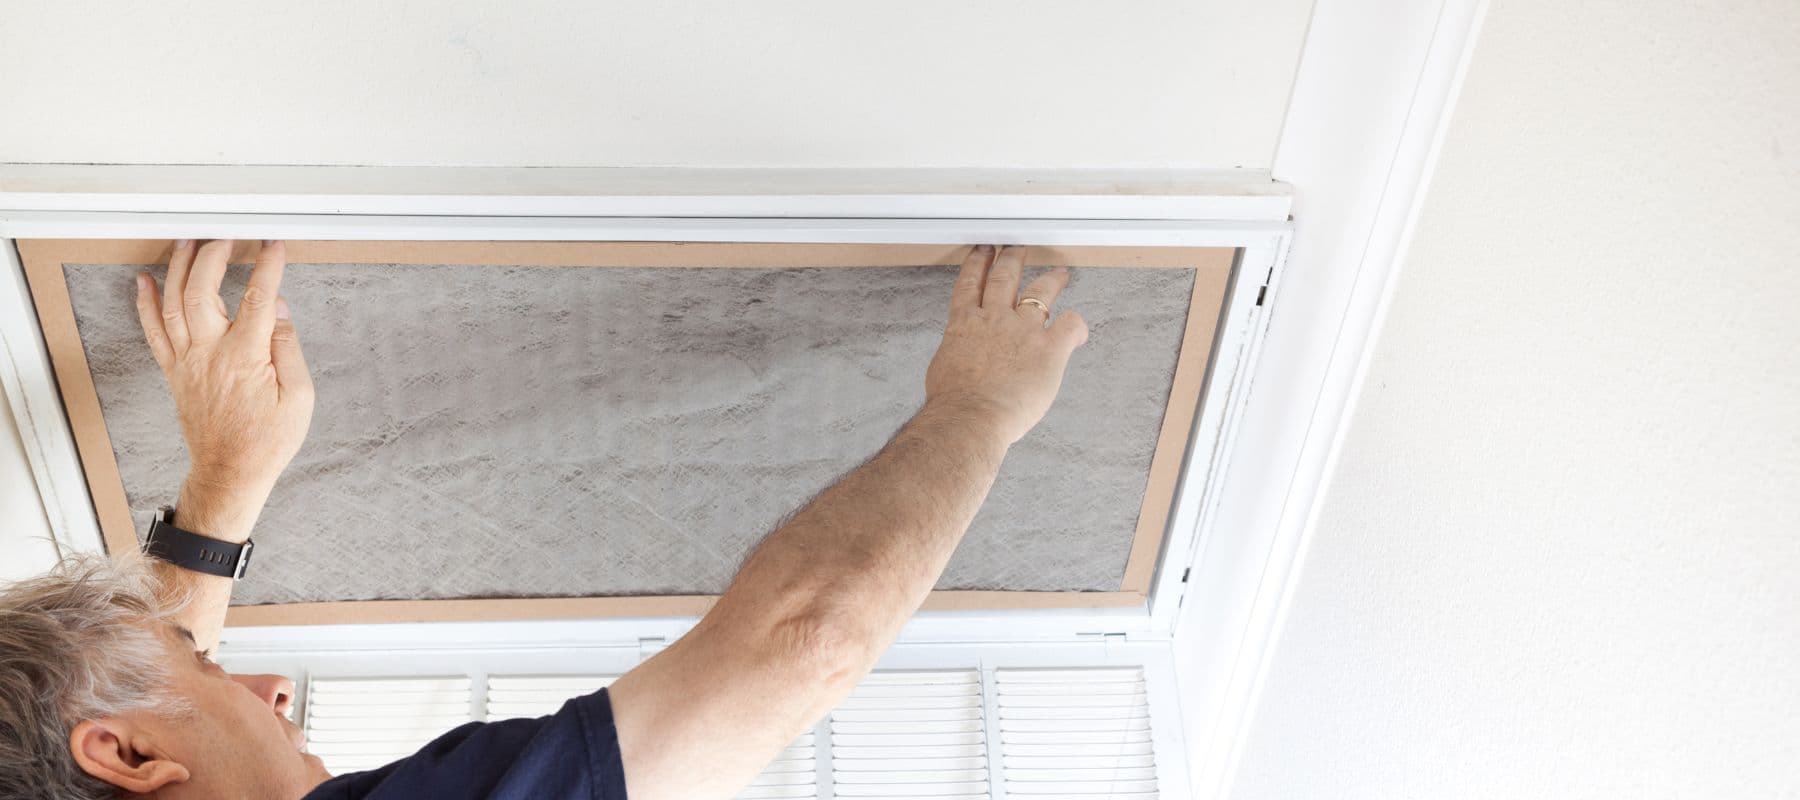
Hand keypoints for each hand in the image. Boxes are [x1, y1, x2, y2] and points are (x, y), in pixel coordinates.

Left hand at [135, 240, 313, 537]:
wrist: (230, 472)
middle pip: (202, 290)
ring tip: (188, 243)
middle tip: (228, 238)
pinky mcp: (175, 372)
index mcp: (245, 357)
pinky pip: (154, 332)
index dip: (267, 267)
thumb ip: (288, 349)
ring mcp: (188, 361)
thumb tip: (279, 311)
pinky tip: (147, 282)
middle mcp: (210, 353)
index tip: (273, 246)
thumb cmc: (267, 441)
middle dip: (214, 256)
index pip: (258, 299)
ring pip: (174, 303)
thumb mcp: (299, 398)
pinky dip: (147, 304)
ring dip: (179, 269)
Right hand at [923, 245, 1087, 445]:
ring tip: (1059, 273)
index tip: (984, 252)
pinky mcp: (1048, 348)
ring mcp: (1023, 330)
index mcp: (965, 323)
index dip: (978, 264)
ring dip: (1051, 280)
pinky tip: (1077, 328)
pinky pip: (1070, 326)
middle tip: (1016, 249)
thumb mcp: (944, 367)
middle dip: (1012, 259)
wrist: (970, 416)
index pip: (971, 284)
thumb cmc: (954, 402)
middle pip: (1005, 277)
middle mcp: (994, 319)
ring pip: (1040, 292)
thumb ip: (959, 352)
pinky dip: (1076, 324)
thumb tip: (963, 356)